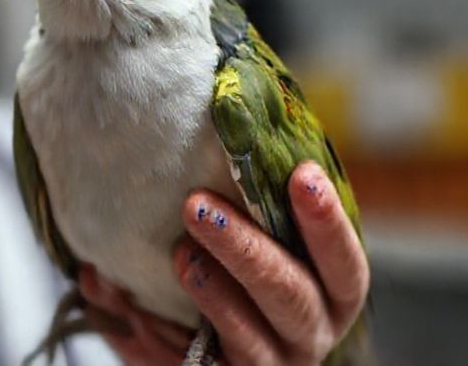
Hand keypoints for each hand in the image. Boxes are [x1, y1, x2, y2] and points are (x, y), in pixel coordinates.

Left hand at [82, 162, 368, 365]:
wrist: (206, 347)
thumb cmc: (241, 271)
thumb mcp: (252, 234)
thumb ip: (239, 196)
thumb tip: (205, 125)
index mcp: (329, 290)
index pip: (343, 259)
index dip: (326, 220)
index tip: (300, 172)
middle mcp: (310, 332)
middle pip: (290, 296)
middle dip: (245, 249)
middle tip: (195, 205)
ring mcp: (270, 363)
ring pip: (249, 338)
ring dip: (210, 293)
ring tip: (177, 254)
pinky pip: (193, 364)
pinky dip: (157, 334)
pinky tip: (123, 299)